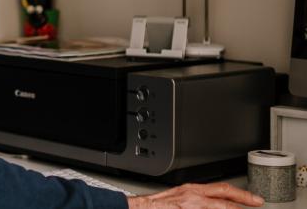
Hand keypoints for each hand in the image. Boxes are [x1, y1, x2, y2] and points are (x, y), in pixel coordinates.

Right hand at [127, 182, 264, 207]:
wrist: (138, 207)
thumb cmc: (154, 205)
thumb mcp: (177, 197)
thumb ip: (193, 199)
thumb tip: (206, 203)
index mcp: (191, 190)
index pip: (221, 189)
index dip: (240, 194)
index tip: (252, 199)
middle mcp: (193, 196)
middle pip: (225, 196)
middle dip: (243, 200)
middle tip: (258, 202)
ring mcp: (190, 205)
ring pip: (219, 206)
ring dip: (232, 208)